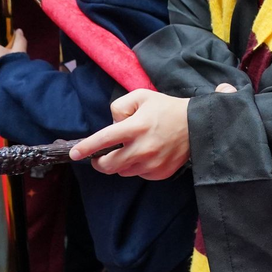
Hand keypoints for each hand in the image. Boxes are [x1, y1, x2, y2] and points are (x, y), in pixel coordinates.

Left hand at [69, 89, 191, 179]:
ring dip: (121, 163)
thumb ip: (119, 106)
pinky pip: (139, 175)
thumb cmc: (166, 108)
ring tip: (131, 150)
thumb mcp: (141, 96)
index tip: (74, 154)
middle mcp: (143, 148)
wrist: (197, 125)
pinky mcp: (160, 173)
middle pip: (109, 165)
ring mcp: (152, 163)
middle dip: (99, 162)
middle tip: (100, 157)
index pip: (104, 140)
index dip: (86, 148)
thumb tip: (111, 125)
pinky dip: (137, 167)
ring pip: (123, 171)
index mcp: (136, 127)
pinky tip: (147, 155)